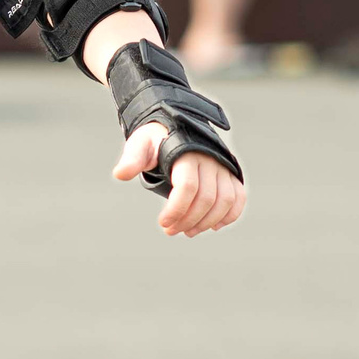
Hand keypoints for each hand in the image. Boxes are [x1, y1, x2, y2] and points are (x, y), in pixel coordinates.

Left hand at [114, 125, 246, 237]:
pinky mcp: (229, 173)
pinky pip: (238, 197)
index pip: (187, 187)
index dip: (176, 209)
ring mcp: (222, 167)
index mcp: (186, 153)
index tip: (162, 223)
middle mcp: (209, 159)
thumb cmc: (156, 138)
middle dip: (188, 220)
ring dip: (207, 222)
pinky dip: (230, 215)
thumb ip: (133, 158)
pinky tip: (214, 226)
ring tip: (189, 231)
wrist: (176, 127)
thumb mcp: (141, 144)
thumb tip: (120, 173)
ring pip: (224, 201)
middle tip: (171, 230)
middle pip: (206, 199)